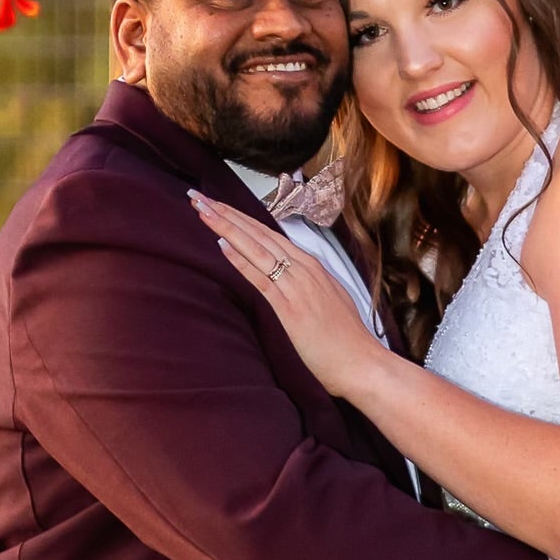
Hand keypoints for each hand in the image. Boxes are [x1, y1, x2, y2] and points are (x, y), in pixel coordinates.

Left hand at [192, 190, 375, 398]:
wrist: (360, 361)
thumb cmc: (345, 338)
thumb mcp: (327, 300)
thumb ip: (306, 285)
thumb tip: (288, 279)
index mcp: (311, 266)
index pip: (268, 234)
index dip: (241, 218)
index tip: (217, 204)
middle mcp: (303, 268)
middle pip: (258, 233)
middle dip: (226, 213)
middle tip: (199, 197)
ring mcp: (296, 285)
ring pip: (255, 248)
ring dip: (226, 227)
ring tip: (202, 209)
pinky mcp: (289, 306)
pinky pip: (259, 277)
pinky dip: (240, 259)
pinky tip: (221, 244)